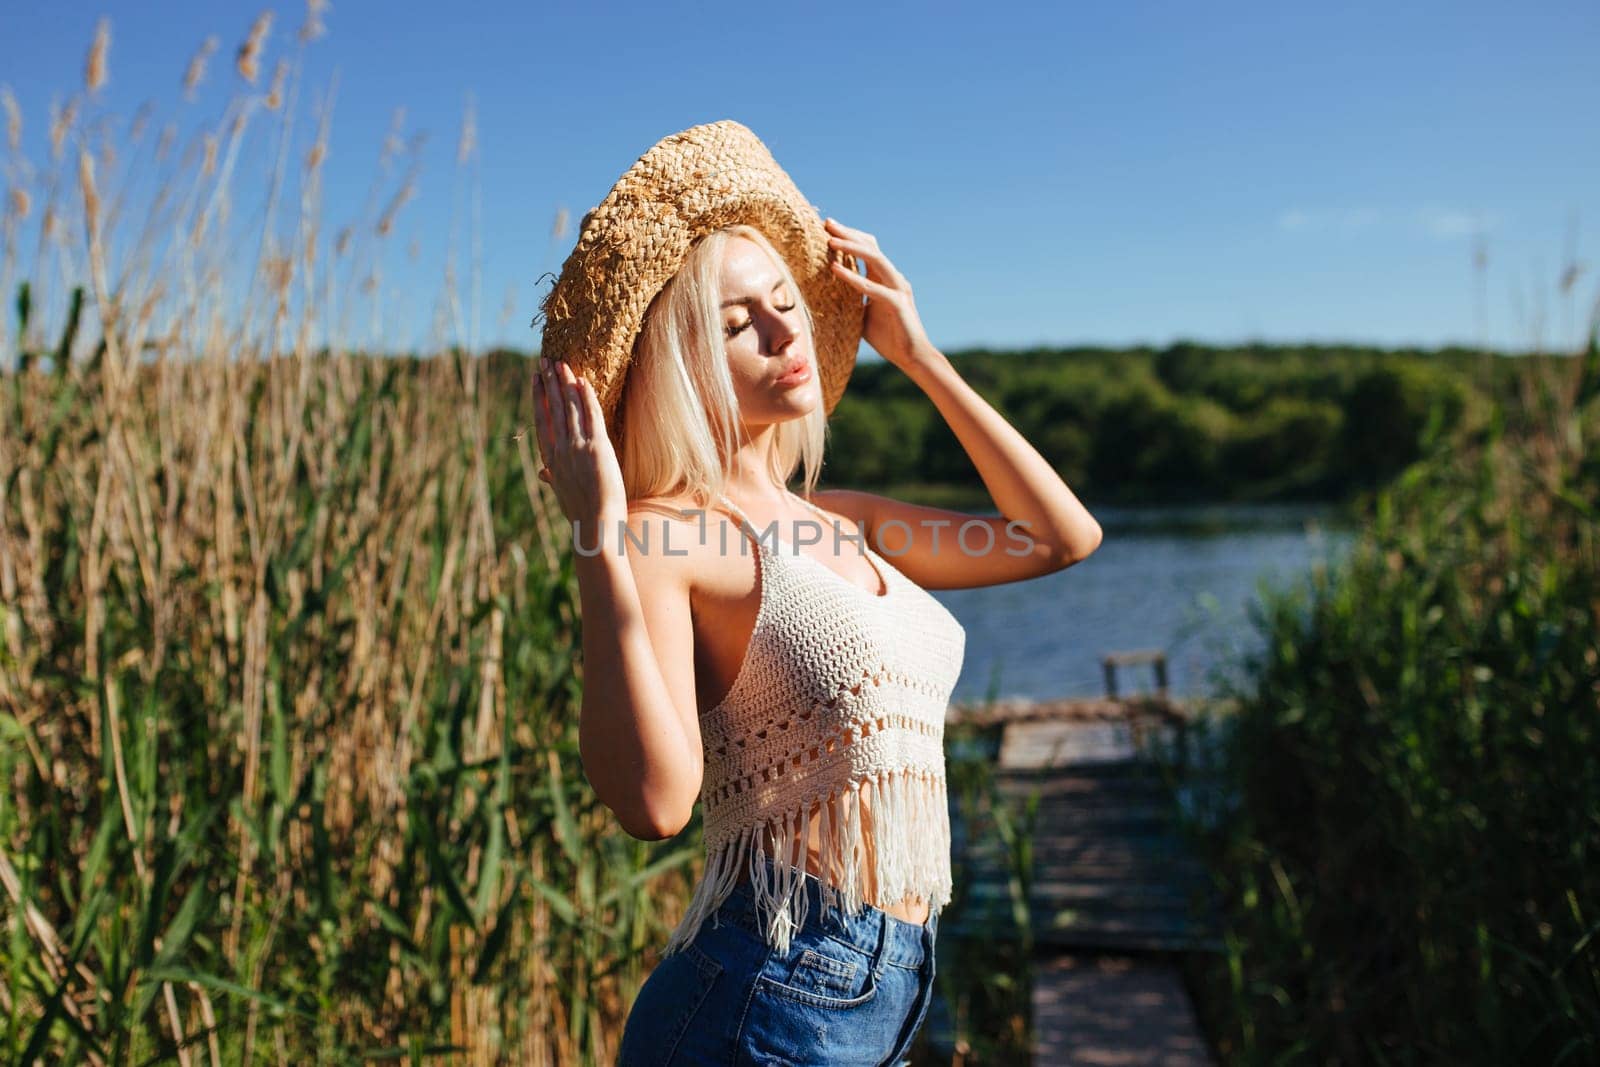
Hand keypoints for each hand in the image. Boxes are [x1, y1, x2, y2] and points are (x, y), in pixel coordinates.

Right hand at [532, 356, 627, 531]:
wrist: (595, 528)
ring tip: (561, 363)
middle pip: (553, 409)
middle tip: (545, 360)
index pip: (542, 422)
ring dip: (565, 383)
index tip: (535, 380)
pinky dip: (586, 398)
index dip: (538, 399)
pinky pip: (590, 417)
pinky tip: (583, 382)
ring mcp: (577, 448)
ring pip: (569, 408)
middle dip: (549, 383)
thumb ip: (553, 478)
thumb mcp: (562, 495)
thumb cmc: (582, 515)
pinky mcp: (597, 449)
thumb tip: (544, 474)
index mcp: (551, 461)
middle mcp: (561, 451)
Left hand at [825, 218, 940, 374]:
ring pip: (875, 259)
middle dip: (848, 233)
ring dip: (851, 248)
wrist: (911, 357)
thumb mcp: (862, 315)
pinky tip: (835, 269)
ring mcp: (898, 289)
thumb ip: (851, 300)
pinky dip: (853, 277)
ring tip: (830, 240)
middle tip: (827, 222)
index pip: (868, 249)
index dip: (850, 236)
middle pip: (871, 247)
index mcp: (885, 279)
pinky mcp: (897, 304)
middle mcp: (893, 278)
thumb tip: (826, 297)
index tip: (827, 228)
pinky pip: (872, 287)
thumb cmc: (888, 337)